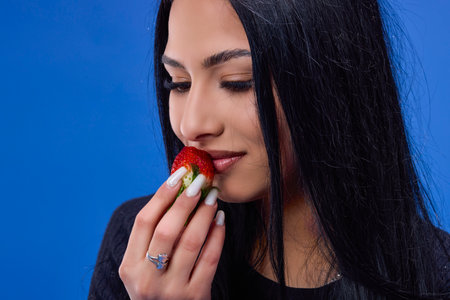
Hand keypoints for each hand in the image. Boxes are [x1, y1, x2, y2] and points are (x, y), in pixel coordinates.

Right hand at [119, 167, 224, 299]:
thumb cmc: (157, 289)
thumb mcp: (143, 269)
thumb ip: (153, 239)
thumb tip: (177, 193)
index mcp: (130, 267)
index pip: (144, 221)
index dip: (162, 194)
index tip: (179, 175)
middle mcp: (147, 279)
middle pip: (166, 230)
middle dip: (185, 201)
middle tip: (200, 182)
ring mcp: (172, 290)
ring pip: (191, 242)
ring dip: (204, 214)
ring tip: (213, 197)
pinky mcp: (195, 296)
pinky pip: (210, 258)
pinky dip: (217, 235)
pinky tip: (221, 220)